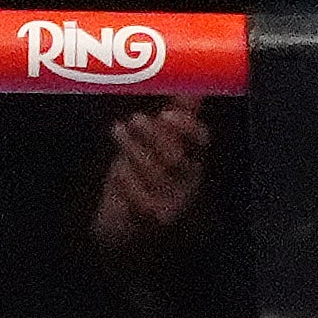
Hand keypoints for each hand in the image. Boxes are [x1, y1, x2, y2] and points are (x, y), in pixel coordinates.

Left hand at [87, 97, 209, 257]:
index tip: (166, 113)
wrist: (125, 230)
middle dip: (156, 137)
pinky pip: (140, 196)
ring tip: (118, 130)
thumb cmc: (141, 180)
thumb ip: (176, 118)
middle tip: (135, 118)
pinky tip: (116, 169)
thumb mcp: (156, 145)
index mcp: (191, 160)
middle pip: (178, 158)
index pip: (201, 141)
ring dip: (135, 150)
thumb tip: (193, 87)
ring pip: (157, 174)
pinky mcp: (152, 219)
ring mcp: (171, 203)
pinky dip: (126, 179)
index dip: (187, 127)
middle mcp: (186, 182)